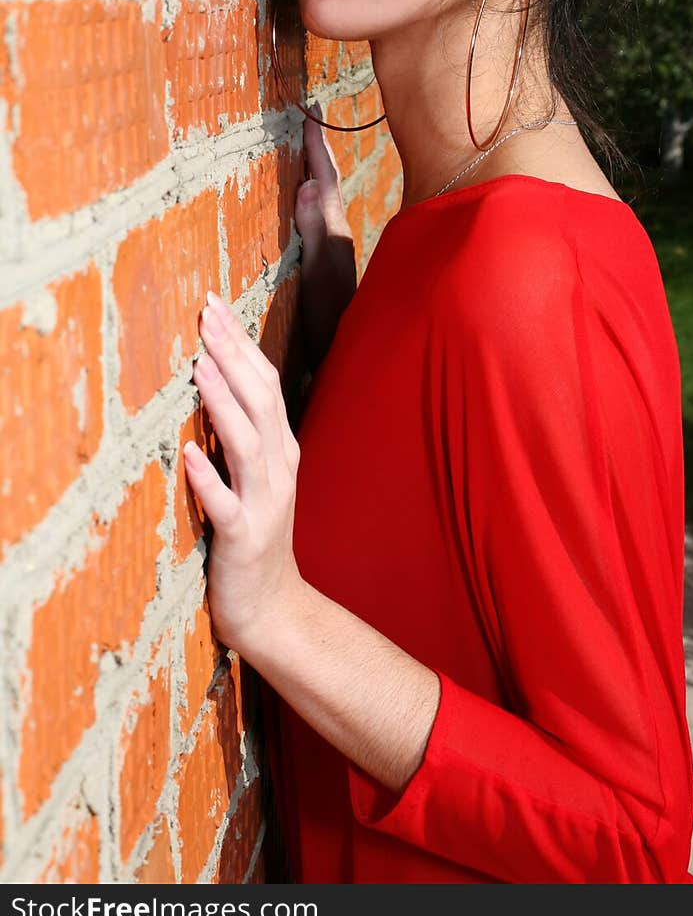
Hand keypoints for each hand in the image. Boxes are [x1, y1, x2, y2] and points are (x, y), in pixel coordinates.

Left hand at [184, 292, 302, 653]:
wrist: (273, 609)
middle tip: (207, 316)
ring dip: (225, 404)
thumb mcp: (254, 477)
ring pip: (248, 444)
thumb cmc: (254, 537)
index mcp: (281, 449)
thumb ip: (241, 433)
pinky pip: (225, 506)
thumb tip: (212, 380)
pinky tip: (188, 455)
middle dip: (233, 356)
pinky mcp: (243, 539)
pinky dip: (208, 479)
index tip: (214, 306)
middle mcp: (279, 469)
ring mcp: (264, 503)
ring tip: (201, 368)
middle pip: (261, 401)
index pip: (265, 383)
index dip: (241, 343)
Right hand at [294, 105, 357, 372]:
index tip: (311, 110)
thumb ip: (316, 234)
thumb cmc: (330, 326)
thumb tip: (310, 185)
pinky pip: (315, 222)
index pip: (327, 180)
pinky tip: (298, 207)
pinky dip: (306, 203)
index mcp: (334, 235)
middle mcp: (335, 240)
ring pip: (323, 203)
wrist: (343, 364)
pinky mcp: (323, 271)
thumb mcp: (319, 279)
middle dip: (317, 153)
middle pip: (327, 186)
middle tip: (307, 120)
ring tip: (300, 153)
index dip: (317, 146)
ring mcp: (330, 256)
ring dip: (312, 176)